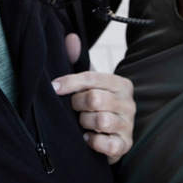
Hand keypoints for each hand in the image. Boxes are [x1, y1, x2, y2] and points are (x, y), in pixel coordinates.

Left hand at [52, 33, 133, 163]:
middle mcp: (129, 103)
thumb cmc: (96, 106)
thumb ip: (78, 61)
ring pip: (100, 120)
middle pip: (95, 99)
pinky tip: (89, 138)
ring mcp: (129, 125)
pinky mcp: (125, 145)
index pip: (93, 78)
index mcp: (121, 84)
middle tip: (74, 108)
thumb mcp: (88, 84)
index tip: (54, 87)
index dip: (70, 82)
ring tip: (83, 123)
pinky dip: (93, 141)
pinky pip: (106, 143)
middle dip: (77, 105)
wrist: (108, 137)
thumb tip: (71, 37)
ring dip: (85, 123)